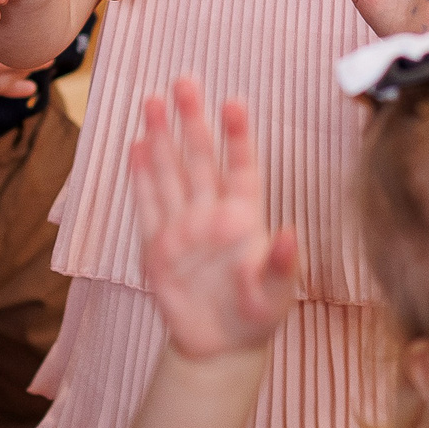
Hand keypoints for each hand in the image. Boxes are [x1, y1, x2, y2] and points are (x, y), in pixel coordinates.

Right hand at [0, 0, 43, 99]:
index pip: (11, 15)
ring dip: (30, 64)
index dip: (31, 15)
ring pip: (11, 63)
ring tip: (48, 62)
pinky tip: (29, 89)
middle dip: (37, 41)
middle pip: (17, 40)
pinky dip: (14, 88)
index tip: (47, 13)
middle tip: (55, 39)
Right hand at [131, 75, 298, 360]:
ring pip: (170, 173)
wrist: (219, 346)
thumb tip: (292, 234)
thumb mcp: (276, 295)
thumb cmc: (257, 316)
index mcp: (246, 219)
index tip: (234, 102)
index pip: (242, 168)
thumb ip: (282, 265)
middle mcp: (212, 214)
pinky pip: (147, 206)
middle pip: (201, 159)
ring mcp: (183, 228)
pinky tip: (136, 146)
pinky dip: (140, 178)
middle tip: (184, 81)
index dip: (238, 136)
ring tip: (152, 101)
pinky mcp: (158, 247)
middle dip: (192, 120)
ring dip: (161, 138)